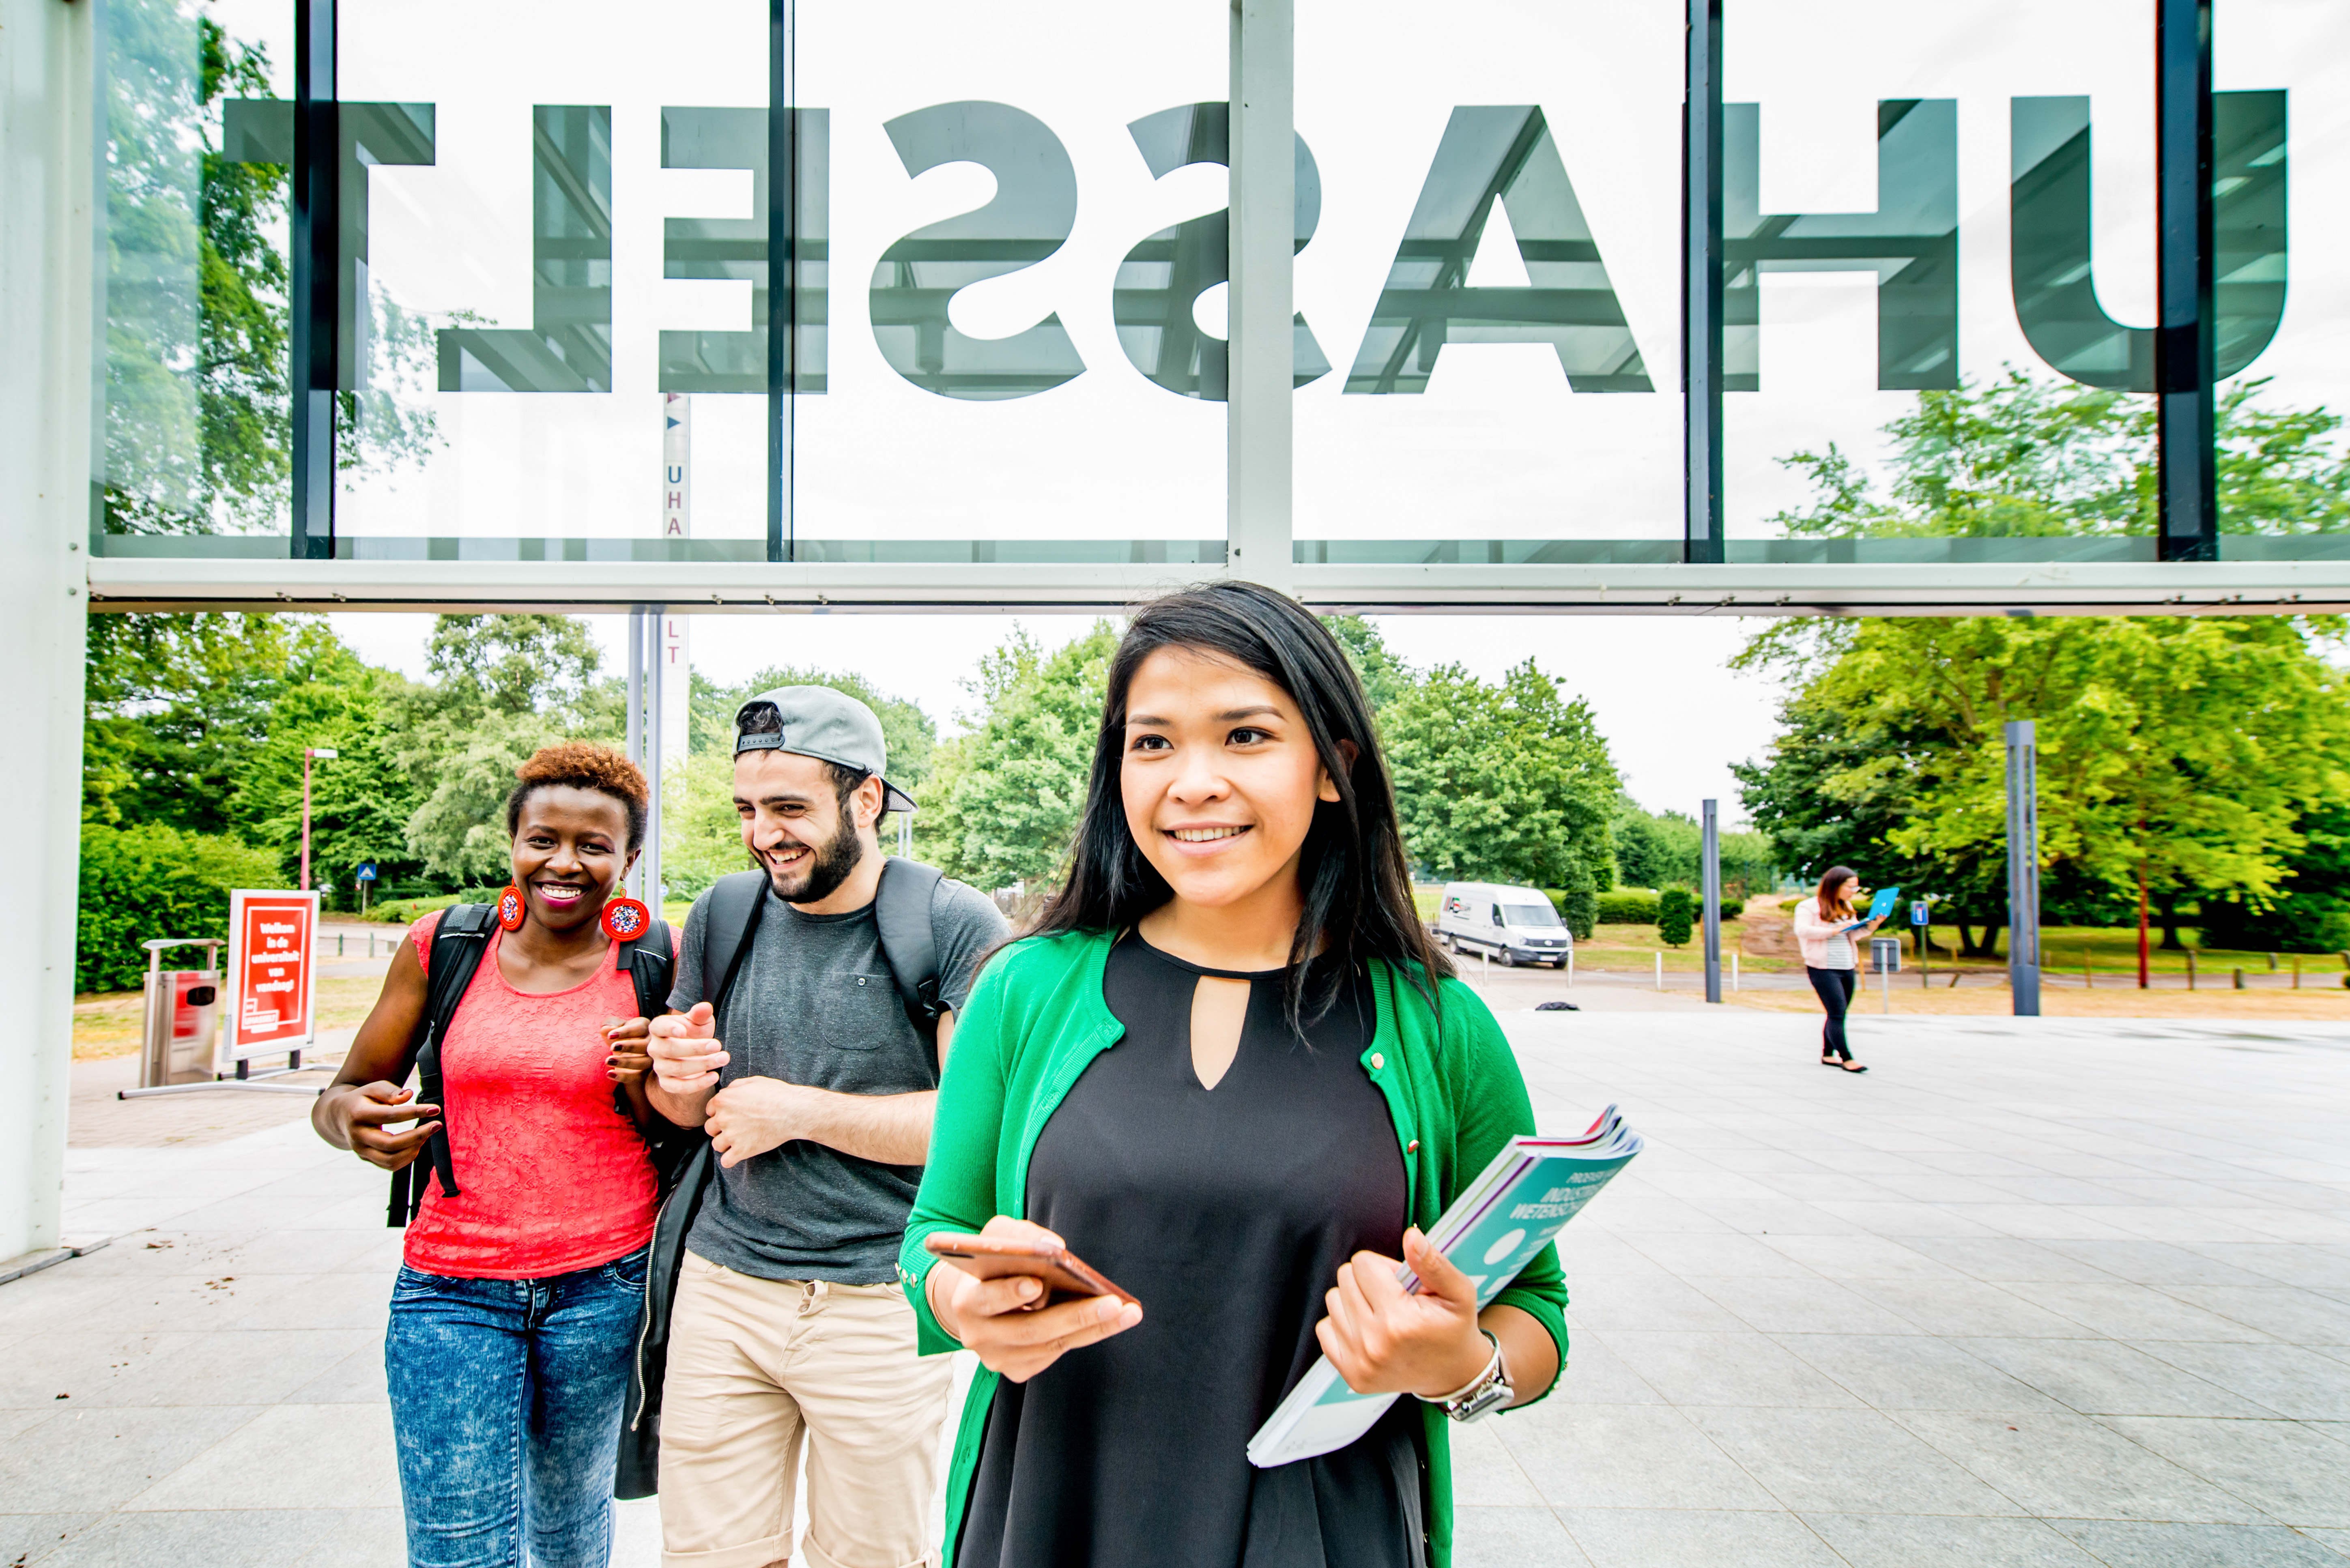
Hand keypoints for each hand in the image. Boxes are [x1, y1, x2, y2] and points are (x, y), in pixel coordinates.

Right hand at [333, 1081, 441, 1171]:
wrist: (340, 1116)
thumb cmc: (362, 1098)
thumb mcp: (373, 1088)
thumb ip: (390, 1091)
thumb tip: (409, 1095)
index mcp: (358, 1114)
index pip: (389, 1116)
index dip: (414, 1113)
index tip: (435, 1109)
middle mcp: (357, 1136)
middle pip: (390, 1144)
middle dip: (417, 1136)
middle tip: (437, 1125)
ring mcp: (361, 1151)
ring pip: (390, 1160)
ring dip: (414, 1148)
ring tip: (426, 1134)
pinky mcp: (367, 1159)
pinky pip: (390, 1166)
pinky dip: (407, 1158)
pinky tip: (417, 1144)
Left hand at [602, 1016, 651, 1084]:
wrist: (625, 1054)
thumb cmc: (620, 1037)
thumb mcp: (613, 1029)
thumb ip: (609, 1024)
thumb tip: (608, 1028)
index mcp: (646, 1028)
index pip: (641, 1028)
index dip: (626, 1032)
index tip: (610, 1036)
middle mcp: (653, 1043)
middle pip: (647, 1045)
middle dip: (630, 1046)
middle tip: (612, 1048)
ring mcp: (652, 1059)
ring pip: (645, 1062)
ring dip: (627, 1062)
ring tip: (608, 1061)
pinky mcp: (646, 1074)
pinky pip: (639, 1077)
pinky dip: (624, 1076)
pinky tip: (609, 1074)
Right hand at [648, 1002, 728, 1092]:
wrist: (695, 1055)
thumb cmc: (695, 1033)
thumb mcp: (699, 1022)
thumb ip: (700, 1014)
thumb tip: (705, 1007)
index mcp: (659, 1028)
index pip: (659, 1027)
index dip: (669, 1028)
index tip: (683, 1030)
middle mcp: (655, 1048)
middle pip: (670, 1049)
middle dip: (696, 1048)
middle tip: (717, 1045)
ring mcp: (659, 1067)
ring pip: (677, 1068)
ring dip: (702, 1064)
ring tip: (724, 1058)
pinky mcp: (666, 1083)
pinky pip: (679, 1087)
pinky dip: (697, 1084)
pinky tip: (714, 1076)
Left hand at [702, 1076, 813, 1167]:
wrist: (793, 1111)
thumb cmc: (776, 1094)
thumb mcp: (753, 1081)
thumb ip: (734, 1086)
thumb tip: (726, 1092)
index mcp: (723, 1100)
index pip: (709, 1110)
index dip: (719, 1112)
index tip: (731, 1115)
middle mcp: (723, 1118)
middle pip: (710, 1128)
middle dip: (719, 1128)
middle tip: (734, 1128)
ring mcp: (731, 1135)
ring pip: (716, 1145)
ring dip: (725, 1144)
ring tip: (737, 1141)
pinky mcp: (742, 1150)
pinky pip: (726, 1161)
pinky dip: (731, 1160)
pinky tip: (738, 1154)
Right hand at [926, 1217, 1142, 1382]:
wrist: (975, 1298)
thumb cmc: (994, 1260)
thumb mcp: (999, 1235)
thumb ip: (1020, 1234)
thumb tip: (1057, 1248)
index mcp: (967, 1300)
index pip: (986, 1299)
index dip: (1009, 1292)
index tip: (1036, 1284)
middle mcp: (979, 1336)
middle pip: (1030, 1330)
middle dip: (1076, 1316)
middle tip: (1114, 1303)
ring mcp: (998, 1358)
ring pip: (1050, 1346)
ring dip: (1093, 1329)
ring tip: (1128, 1312)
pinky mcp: (1016, 1370)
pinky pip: (1054, 1354)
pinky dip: (1083, 1337)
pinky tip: (1109, 1322)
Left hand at [1316, 1227, 1491, 1398]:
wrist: (1453, 1374)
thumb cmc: (1455, 1329)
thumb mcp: (1458, 1292)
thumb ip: (1433, 1263)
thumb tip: (1411, 1235)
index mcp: (1399, 1321)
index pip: (1362, 1264)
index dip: (1384, 1267)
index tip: (1402, 1283)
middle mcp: (1373, 1343)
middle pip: (1345, 1278)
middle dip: (1368, 1280)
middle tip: (1393, 1297)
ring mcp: (1359, 1362)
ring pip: (1333, 1300)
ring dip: (1354, 1300)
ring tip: (1382, 1313)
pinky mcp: (1350, 1375)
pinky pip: (1324, 1328)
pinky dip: (1343, 1323)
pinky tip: (1368, 1330)